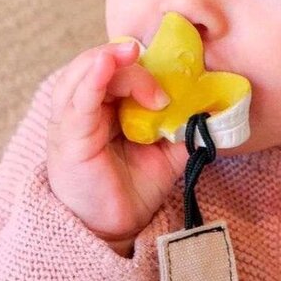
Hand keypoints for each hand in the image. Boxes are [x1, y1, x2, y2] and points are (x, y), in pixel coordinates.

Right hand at [46, 40, 189, 251]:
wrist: (114, 227)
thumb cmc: (133, 186)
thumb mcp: (168, 151)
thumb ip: (185, 127)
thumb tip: (211, 106)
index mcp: (109, 105)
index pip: (120, 67)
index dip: (143, 63)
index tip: (176, 76)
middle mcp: (86, 106)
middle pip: (103, 64)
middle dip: (132, 64)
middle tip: (161, 89)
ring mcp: (74, 119)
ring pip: (85, 73)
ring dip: (110, 59)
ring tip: (130, 53)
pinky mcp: (69, 136)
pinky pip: (78, 101)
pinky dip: (91, 78)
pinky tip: (104, 63)